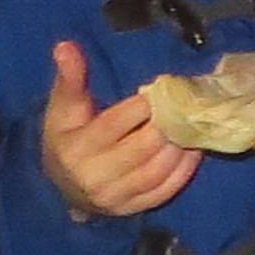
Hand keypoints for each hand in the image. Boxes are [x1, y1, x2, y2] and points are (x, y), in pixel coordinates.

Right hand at [39, 44, 195, 220]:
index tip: (161, 90)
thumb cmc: (66, 136)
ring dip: (181, 147)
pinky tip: (194, 149)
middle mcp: (95, 177)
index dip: (142, 106)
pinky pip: (164, 191)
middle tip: (186, 106)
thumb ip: (70, 77)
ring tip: (193, 124)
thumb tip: (65, 46)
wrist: (61, 186)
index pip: (114, 125)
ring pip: (157, 171)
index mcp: (76, 148)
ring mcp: (114, 197)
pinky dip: (184, 171)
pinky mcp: (131, 209)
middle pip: (142, 148)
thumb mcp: (63, 107)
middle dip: (168, 124)